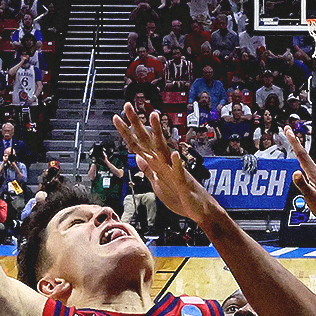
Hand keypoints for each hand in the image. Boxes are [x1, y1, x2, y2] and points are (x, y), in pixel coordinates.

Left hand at [113, 103, 212, 221]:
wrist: (199, 210)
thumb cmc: (180, 197)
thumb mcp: (157, 183)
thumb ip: (148, 170)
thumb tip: (137, 157)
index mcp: (157, 164)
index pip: (138, 145)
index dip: (126, 132)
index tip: (117, 118)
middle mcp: (165, 162)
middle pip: (148, 140)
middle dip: (137, 123)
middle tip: (128, 106)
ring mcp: (174, 171)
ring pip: (164, 150)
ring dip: (158, 134)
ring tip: (154, 116)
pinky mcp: (184, 183)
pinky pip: (179, 172)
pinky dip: (176, 164)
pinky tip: (174, 154)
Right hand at [283, 128, 315, 227]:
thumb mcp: (311, 198)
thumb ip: (303, 185)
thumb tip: (295, 173)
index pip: (302, 155)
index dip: (294, 142)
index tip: (288, 131)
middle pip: (304, 154)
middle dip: (295, 142)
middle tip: (288, 130)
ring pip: (307, 161)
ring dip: (299, 151)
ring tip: (294, 143)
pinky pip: (309, 168)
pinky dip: (303, 162)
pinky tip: (302, 165)